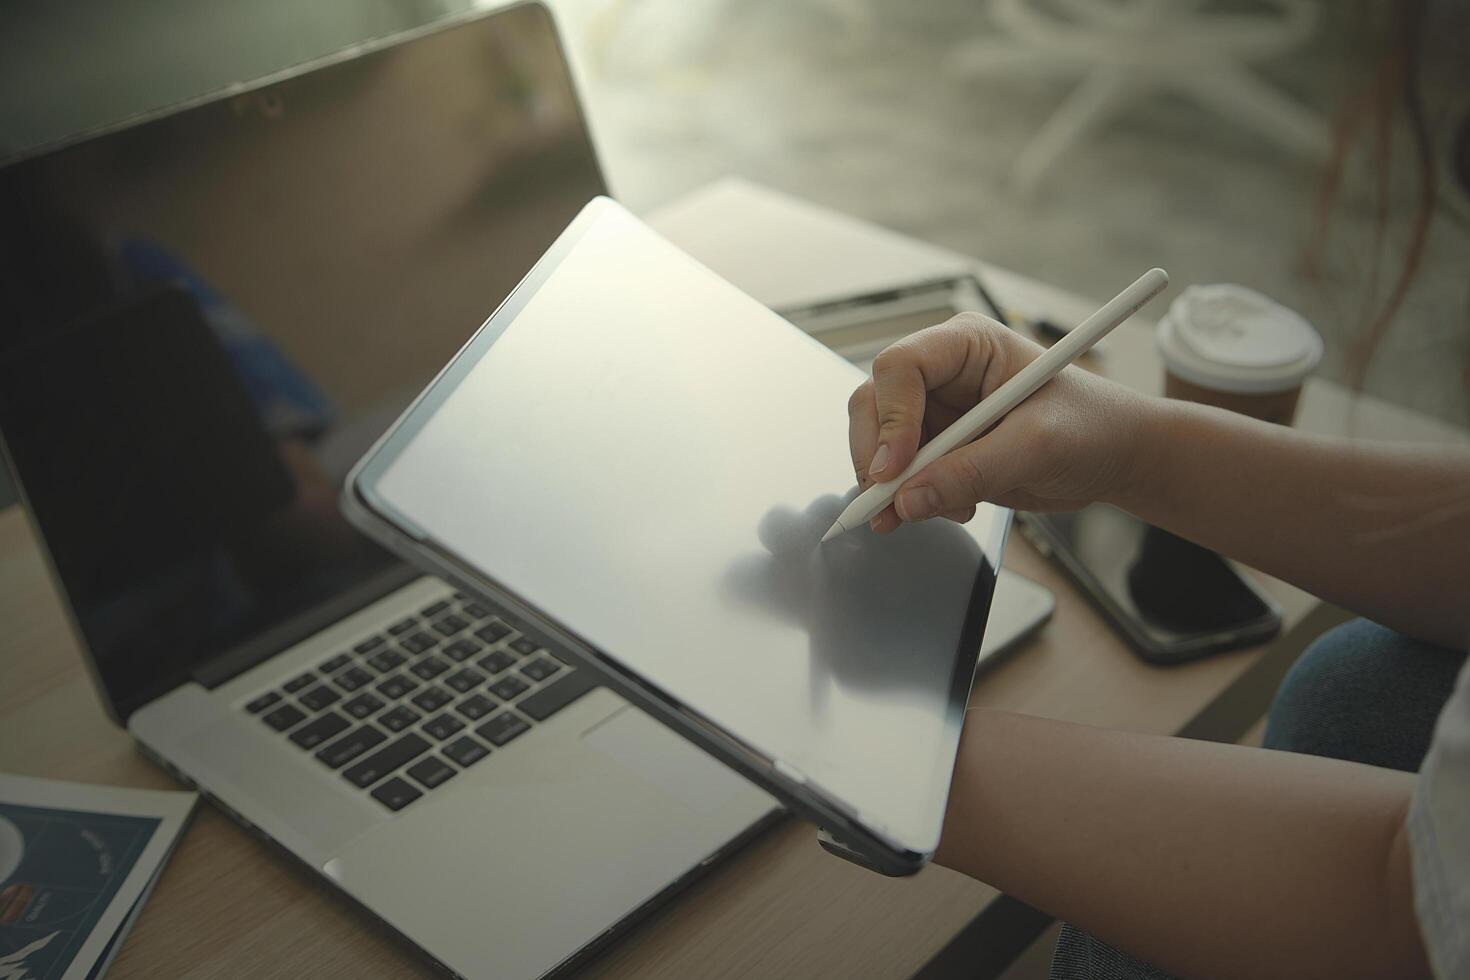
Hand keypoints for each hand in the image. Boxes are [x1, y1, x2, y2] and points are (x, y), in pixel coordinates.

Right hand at [847, 313, 1155, 531]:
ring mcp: (936, 414)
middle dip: (878, 457)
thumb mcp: (1037, 446)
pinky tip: (942, 511)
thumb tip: (909, 500)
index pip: (900, 367)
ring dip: (895, 486)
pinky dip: (908, 501)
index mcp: (966, 345)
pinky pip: (900, 477)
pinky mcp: (938, 451)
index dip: (890, 417)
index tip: (895, 468)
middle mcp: (942, 375)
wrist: (1113, 457)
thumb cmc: (1092, 427)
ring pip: (878, 445)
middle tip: (892, 503)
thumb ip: (971, 471)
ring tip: (939, 509)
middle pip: (874, 405)